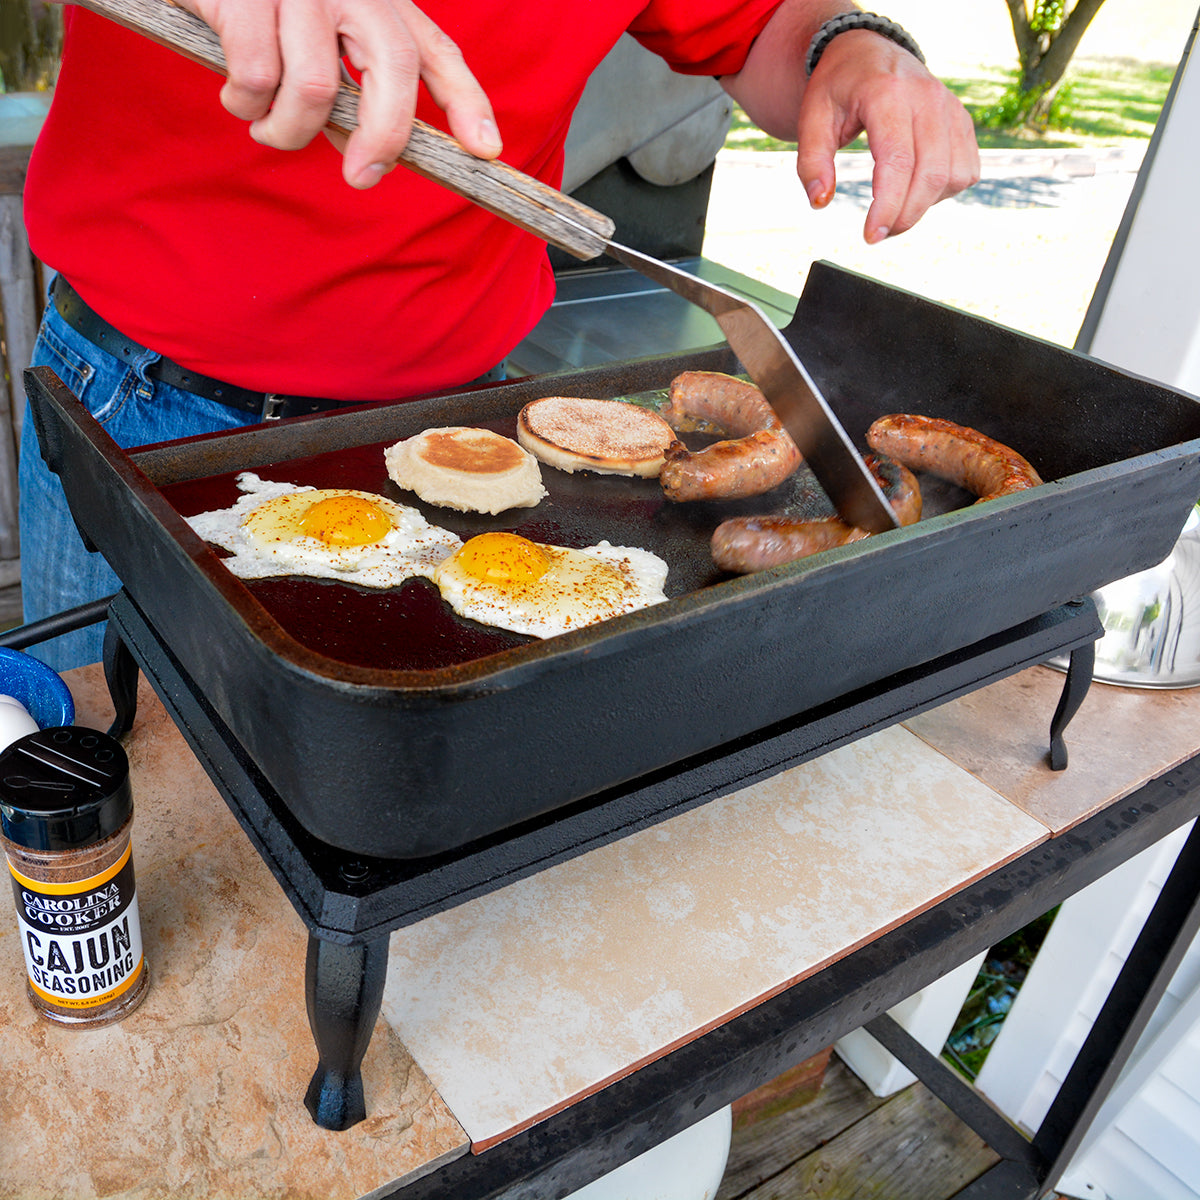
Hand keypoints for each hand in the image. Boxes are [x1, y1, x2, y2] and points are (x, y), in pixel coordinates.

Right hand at [176, 0, 501, 186]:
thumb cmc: (256, 9)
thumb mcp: (315, 45)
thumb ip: (347, 96)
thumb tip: (362, 156)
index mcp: (376, 0)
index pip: (435, 51)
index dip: (467, 102)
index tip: (486, 150)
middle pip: (392, 67)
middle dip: (385, 136)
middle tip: (362, 177)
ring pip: (316, 89)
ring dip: (287, 130)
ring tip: (263, 124)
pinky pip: (256, 76)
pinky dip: (244, 102)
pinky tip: (234, 93)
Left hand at [797, 30, 979, 242]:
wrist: (868, 53)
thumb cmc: (839, 87)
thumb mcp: (811, 118)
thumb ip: (811, 162)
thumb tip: (820, 201)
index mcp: (888, 95)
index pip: (898, 161)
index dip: (888, 206)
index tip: (870, 236)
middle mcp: (928, 99)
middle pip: (931, 175)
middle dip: (905, 216)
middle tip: (877, 233)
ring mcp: (950, 109)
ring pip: (953, 176)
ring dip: (923, 206)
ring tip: (893, 207)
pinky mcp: (962, 121)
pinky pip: (965, 171)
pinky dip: (942, 192)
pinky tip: (914, 188)